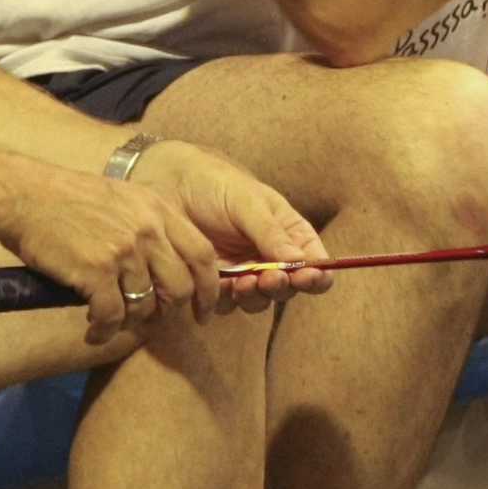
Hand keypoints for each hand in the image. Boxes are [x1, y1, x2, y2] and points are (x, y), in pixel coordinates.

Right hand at [0, 162, 225, 341]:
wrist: (26, 196)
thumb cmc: (68, 199)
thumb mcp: (123, 199)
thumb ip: (149, 226)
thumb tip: (166, 269)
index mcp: (158, 209)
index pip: (202, 255)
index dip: (209, 288)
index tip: (202, 311)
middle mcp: (148, 229)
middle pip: (181, 286)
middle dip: (169, 312)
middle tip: (152, 322)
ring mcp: (124, 250)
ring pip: (146, 305)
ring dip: (131, 322)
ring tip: (111, 321)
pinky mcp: (96, 270)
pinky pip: (112, 315)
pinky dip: (104, 330)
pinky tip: (93, 331)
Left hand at [137, 139, 332, 313]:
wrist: (170, 185)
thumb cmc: (216, 185)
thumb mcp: (247, 202)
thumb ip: (271, 232)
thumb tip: (301, 261)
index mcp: (289, 234)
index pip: (315, 262)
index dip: (317, 275)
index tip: (308, 276)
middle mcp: (271, 258)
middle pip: (289, 288)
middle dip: (283, 287)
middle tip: (272, 278)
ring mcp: (244, 273)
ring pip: (259, 301)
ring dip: (256, 296)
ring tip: (245, 282)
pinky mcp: (216, 284)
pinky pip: (227, 303)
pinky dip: (227, 298)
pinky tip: (221, 283)